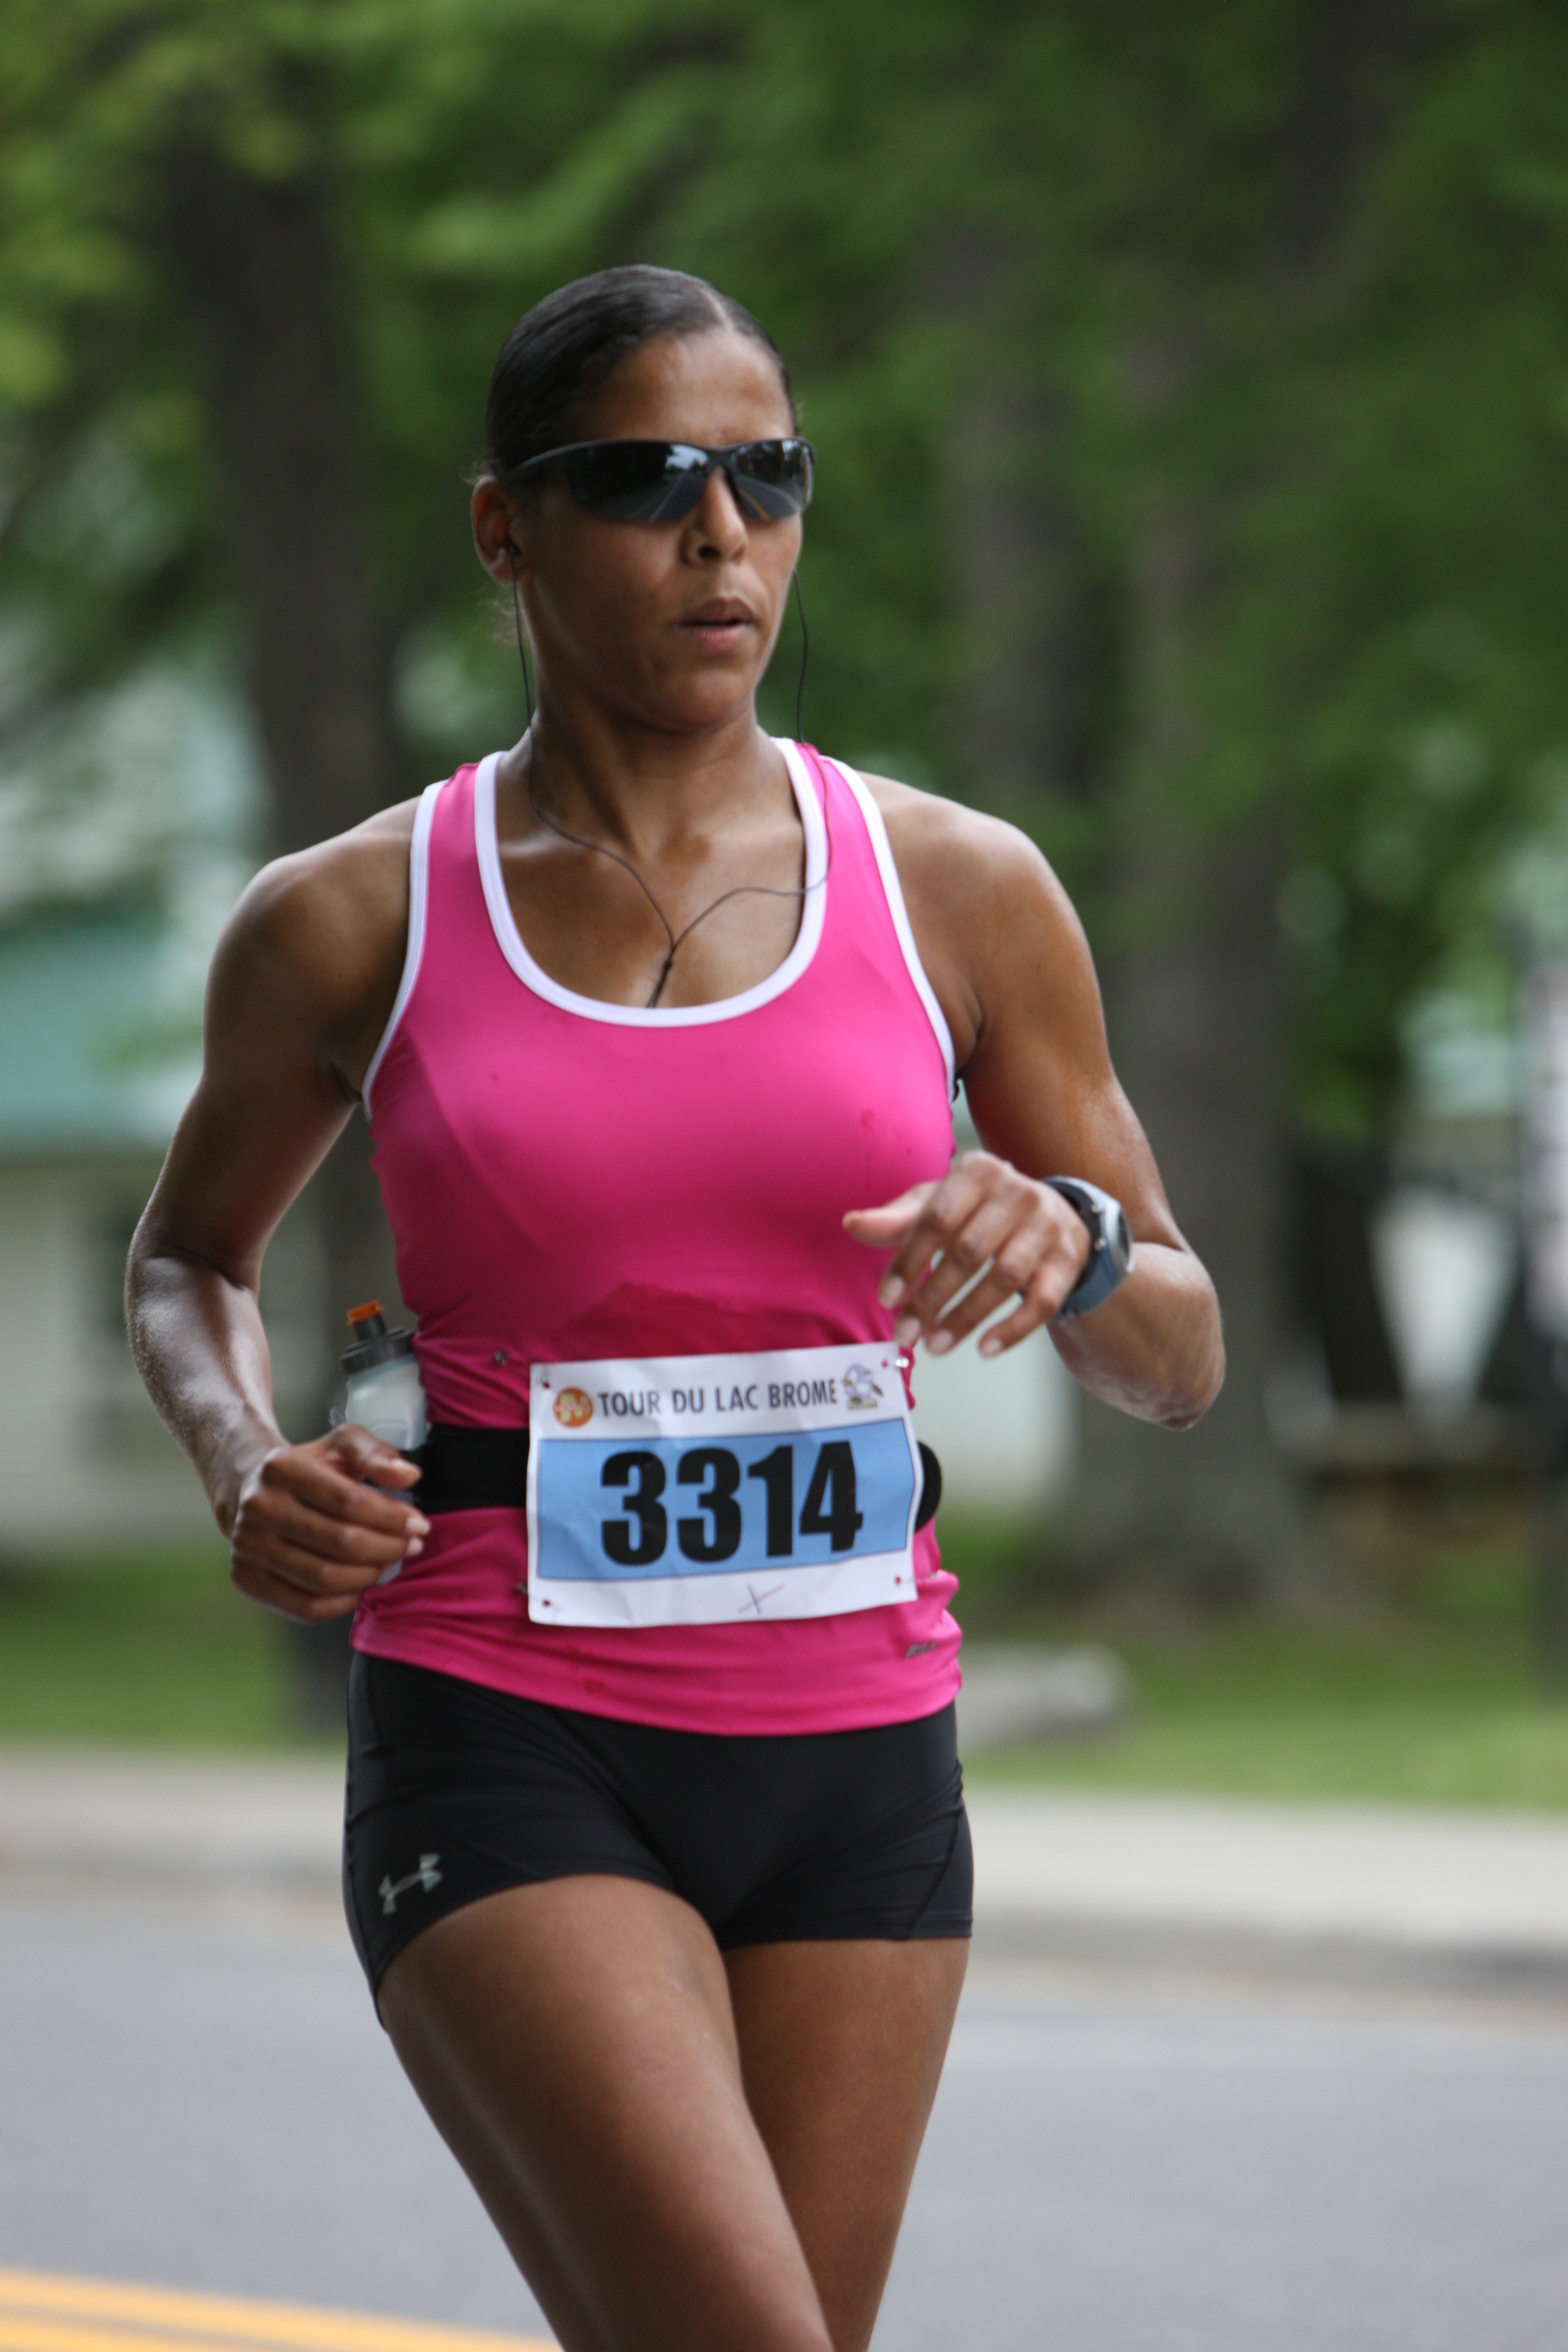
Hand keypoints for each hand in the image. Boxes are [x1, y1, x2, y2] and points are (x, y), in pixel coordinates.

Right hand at [225, 1426, 428, 1622]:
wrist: (249, 1489)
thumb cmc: (308, 1468)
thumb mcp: (341, 1445)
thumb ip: (377, 1454)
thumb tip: (409, 1476)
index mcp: (280, 1468)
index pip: (349, 1501)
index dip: (392, 1518)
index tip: (419, 1524)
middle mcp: (258, 1508)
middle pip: (340, 1543)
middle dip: (388, 1548)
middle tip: (411, 1545)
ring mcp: (247, 1548)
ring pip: (325, 1579)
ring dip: (370, 1575)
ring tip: (389, 1562)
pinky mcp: (246, 1580)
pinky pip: (306, 1607)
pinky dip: (344, 1601)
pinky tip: (362, 1584)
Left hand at [844, 1151, 1092, 1358]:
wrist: (1049, 1211)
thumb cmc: (978, 1208)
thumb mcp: (938, 1203)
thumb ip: (897, 1219)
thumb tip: (851, 1224)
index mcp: (977, 1171)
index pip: (936, 1220)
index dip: (908, 1262)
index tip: (886, 1299)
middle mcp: (1017, 1192)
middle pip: (969, 1252)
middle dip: (932, 1298)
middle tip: (905, 1333)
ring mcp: (1047, 1225)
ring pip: (1005, 1279)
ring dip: (966, 1318)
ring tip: (935, 1346)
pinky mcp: (1067, 1259)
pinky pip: (1043, 1301)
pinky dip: (1012, 1330)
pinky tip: (984, 1349)